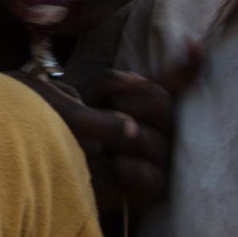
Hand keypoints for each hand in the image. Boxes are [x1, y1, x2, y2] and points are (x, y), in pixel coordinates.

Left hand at [11, 45, 197, 210]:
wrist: (50, 175)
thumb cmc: (68, 133)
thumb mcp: (84, 101)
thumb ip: (110, 83)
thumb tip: (139, 76)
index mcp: (148, 106)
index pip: (176, 83)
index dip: (186, 66)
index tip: (187, 46)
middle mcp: (161, 131)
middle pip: (166, 108)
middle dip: (137, 103)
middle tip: (111, 107)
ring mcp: (159, 161)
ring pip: (159, 143)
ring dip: (130, 136)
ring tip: (103, 141)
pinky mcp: (150, 190)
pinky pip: (153, 179)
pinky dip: (135, 170)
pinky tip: (118, 165)